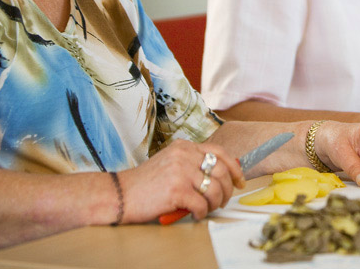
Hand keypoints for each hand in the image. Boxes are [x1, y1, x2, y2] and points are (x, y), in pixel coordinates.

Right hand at [118, 140, 243, 222]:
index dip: (234, 168)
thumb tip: (222, 175)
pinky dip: (202, 212)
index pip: (219, 152)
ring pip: (215, 189)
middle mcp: (184, 155)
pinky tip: (195, 214)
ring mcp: (181, 171)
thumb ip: (192, 164)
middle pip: (221, 171)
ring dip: (216, 203)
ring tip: (208, 209)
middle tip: (224, 201)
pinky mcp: (176, 190)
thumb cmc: (146, 183)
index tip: (239, 180)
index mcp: (184, 146)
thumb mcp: (171, 163)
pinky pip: (201, 204)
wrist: (120, 194)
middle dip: (228, 190)